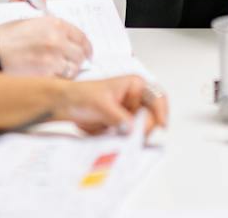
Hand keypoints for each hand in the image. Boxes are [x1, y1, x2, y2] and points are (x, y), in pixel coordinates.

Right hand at [0, 17, 92, 77]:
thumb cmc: (2, 37)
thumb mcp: (18, 11)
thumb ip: (31, 0)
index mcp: (53, 24)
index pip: (80, 36)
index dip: (85, 45)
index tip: (86, 51)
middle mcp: (57, 40)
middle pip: (80, 54)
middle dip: (77, 60)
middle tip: (73, 64)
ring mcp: (53, 58)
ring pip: (72, 69)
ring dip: (68, 72)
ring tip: (59, 72)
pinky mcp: (46, 75)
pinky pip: (61, 81)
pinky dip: (57, 81)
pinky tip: (50, 78)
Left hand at [52, 75, 169, 137]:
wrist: (66, 106)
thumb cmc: (82, 95)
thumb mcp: (102, 105)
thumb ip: (119, 117)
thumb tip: (132, 128)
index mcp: (135, 86)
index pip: (157, 97)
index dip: (161, 111)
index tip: (161, 125)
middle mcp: (135, 100)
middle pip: (152, 117)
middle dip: (143, 128)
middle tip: (131, 134)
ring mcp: (130, 114)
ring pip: (142, 130)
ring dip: (133, 136)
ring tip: (117, 134)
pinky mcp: (123, 127)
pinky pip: (131, 137)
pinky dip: (126, 141)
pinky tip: (113, 138)